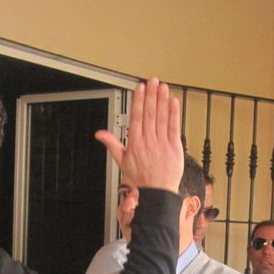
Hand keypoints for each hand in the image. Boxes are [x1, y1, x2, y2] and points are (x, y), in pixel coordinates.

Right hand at [95, 78, 182, 192]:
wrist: (156, 192)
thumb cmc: (140, 178)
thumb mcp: (122, 161)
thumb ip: (112, 144)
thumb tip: (99, 134)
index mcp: (135, 143)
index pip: (136, 116)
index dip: (139, 100)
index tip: (140, 88)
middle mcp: (148, 141)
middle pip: (149, 114)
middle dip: (151, 95)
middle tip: (152, 81)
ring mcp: (161, 143)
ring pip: (161, 118)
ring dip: (161, 100)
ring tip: (162, 87)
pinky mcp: (174, 147)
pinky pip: (174, 127)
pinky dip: (174, 114)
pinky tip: (172, 102)